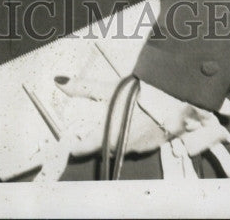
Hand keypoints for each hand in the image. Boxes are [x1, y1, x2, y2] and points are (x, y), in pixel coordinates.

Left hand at [55, 75, 189, 157]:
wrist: (171, 100)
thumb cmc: (136, 95)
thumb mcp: (106, 88)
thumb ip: (81, 87)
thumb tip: (58, 81)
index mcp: (107, 137)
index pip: (85, 148)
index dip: (76, 146)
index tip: (71, 146)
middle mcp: (122, 148)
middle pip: (104, 148)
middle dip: (96, 142)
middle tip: (90, 131)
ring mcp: (139, 148)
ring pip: (121, 147)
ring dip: (116, 139)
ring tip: (114, 124)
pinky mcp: (154, 145)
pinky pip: (138, 144)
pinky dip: (133, 136)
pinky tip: (135, 123)